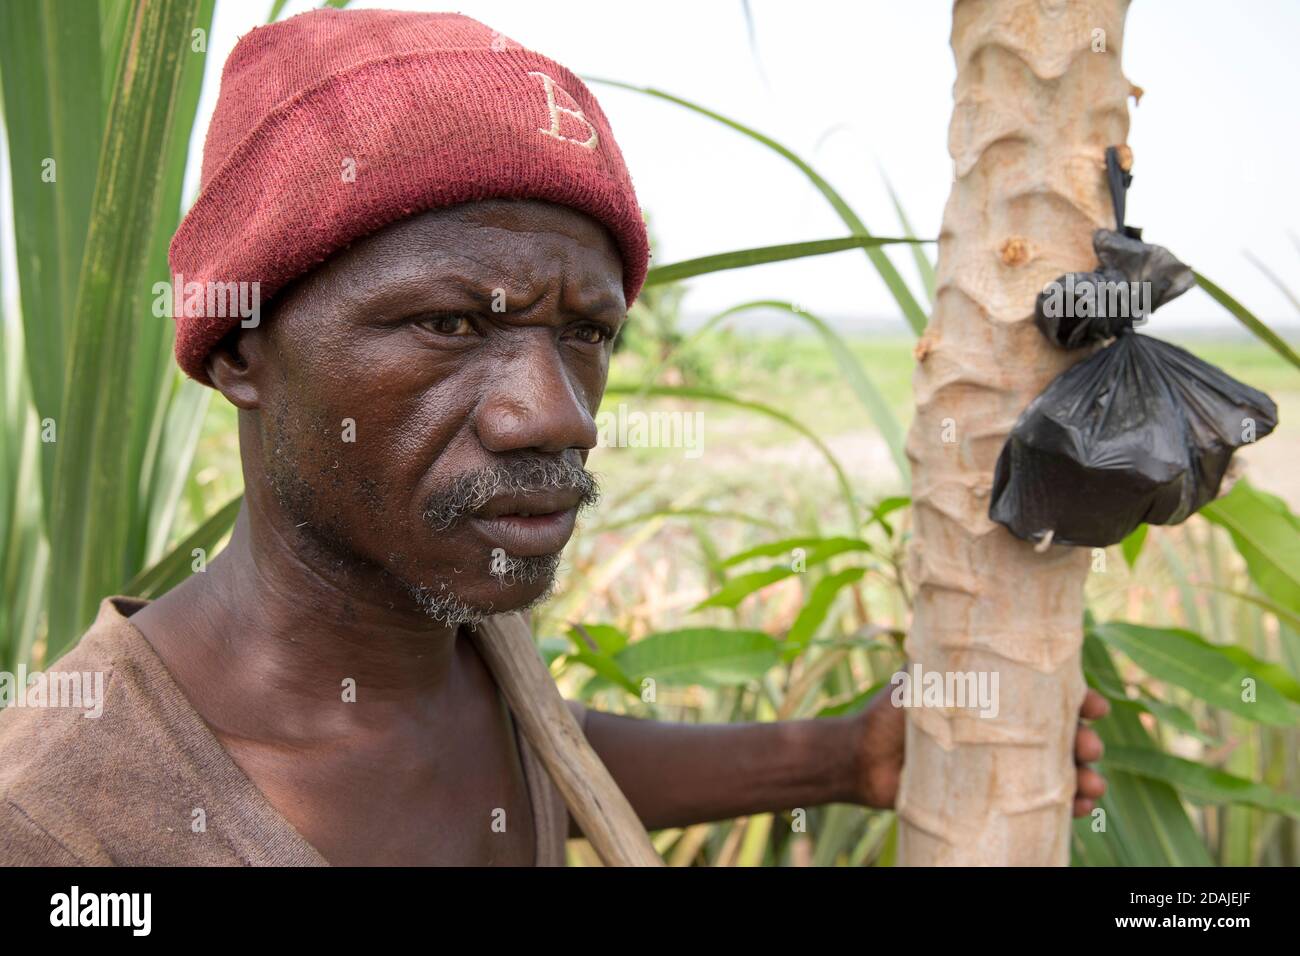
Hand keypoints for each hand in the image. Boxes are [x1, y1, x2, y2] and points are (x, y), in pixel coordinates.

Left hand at [854, 677, 1109, 816]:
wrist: (862, 761)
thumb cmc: (889, 712)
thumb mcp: (919, 679)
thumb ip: (941, 655)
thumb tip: (955, 609)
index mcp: (997, 697)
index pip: (1049, 696)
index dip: (1080, 700)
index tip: (1094, 707)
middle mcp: (1006, 730)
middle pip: (1063, 735)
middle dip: (1086, 741)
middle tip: (1089, 747)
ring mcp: (1003, 767)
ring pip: (1061, 771)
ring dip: (1087, 778)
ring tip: (1092, 787)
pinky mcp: (994, 798)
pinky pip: (1040, 804)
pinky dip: (1065, 806)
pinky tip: (1079, 809)